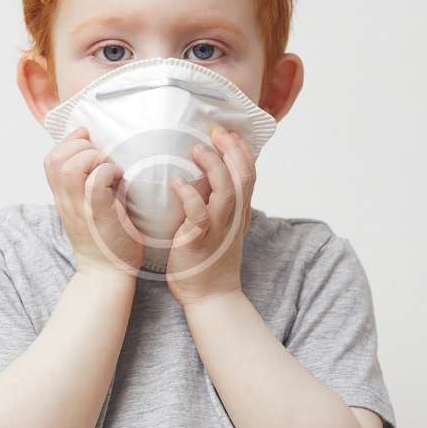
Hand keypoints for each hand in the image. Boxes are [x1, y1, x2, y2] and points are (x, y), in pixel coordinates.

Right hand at [44, 126, 143, 274]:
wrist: (107, 274)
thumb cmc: (104, 241)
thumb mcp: (85, 210)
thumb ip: (84, 187)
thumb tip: (97, 160)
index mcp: (63, 198)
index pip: (49, 160)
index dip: (67, 143)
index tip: (87, 141)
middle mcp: (67, 202)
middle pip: (56, 159)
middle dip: (80, 146)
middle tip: (101, 156)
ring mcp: (81, 208)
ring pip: (71, 168)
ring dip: (93, 158)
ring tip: (109, 167)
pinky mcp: (99, 215)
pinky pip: (96, 183)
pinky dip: (109, 172)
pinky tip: (119, 180)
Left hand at [165, 125, 256, 306]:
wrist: (210, 296)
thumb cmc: (210, 261)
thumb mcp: (221, 226)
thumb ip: (219, 202)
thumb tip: (207, 176)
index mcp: (239, 212)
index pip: (249, 174)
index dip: (241, 150)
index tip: (229, 132)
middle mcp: (233, 218)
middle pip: (243, 176)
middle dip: (231, 149)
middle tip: (215, 131)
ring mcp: (218, 229)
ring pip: (225, 191)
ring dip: (213, 166)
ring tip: (197, 149)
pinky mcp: (199, 240)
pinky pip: (198, 214)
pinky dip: (189, 195)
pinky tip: (177, 183)